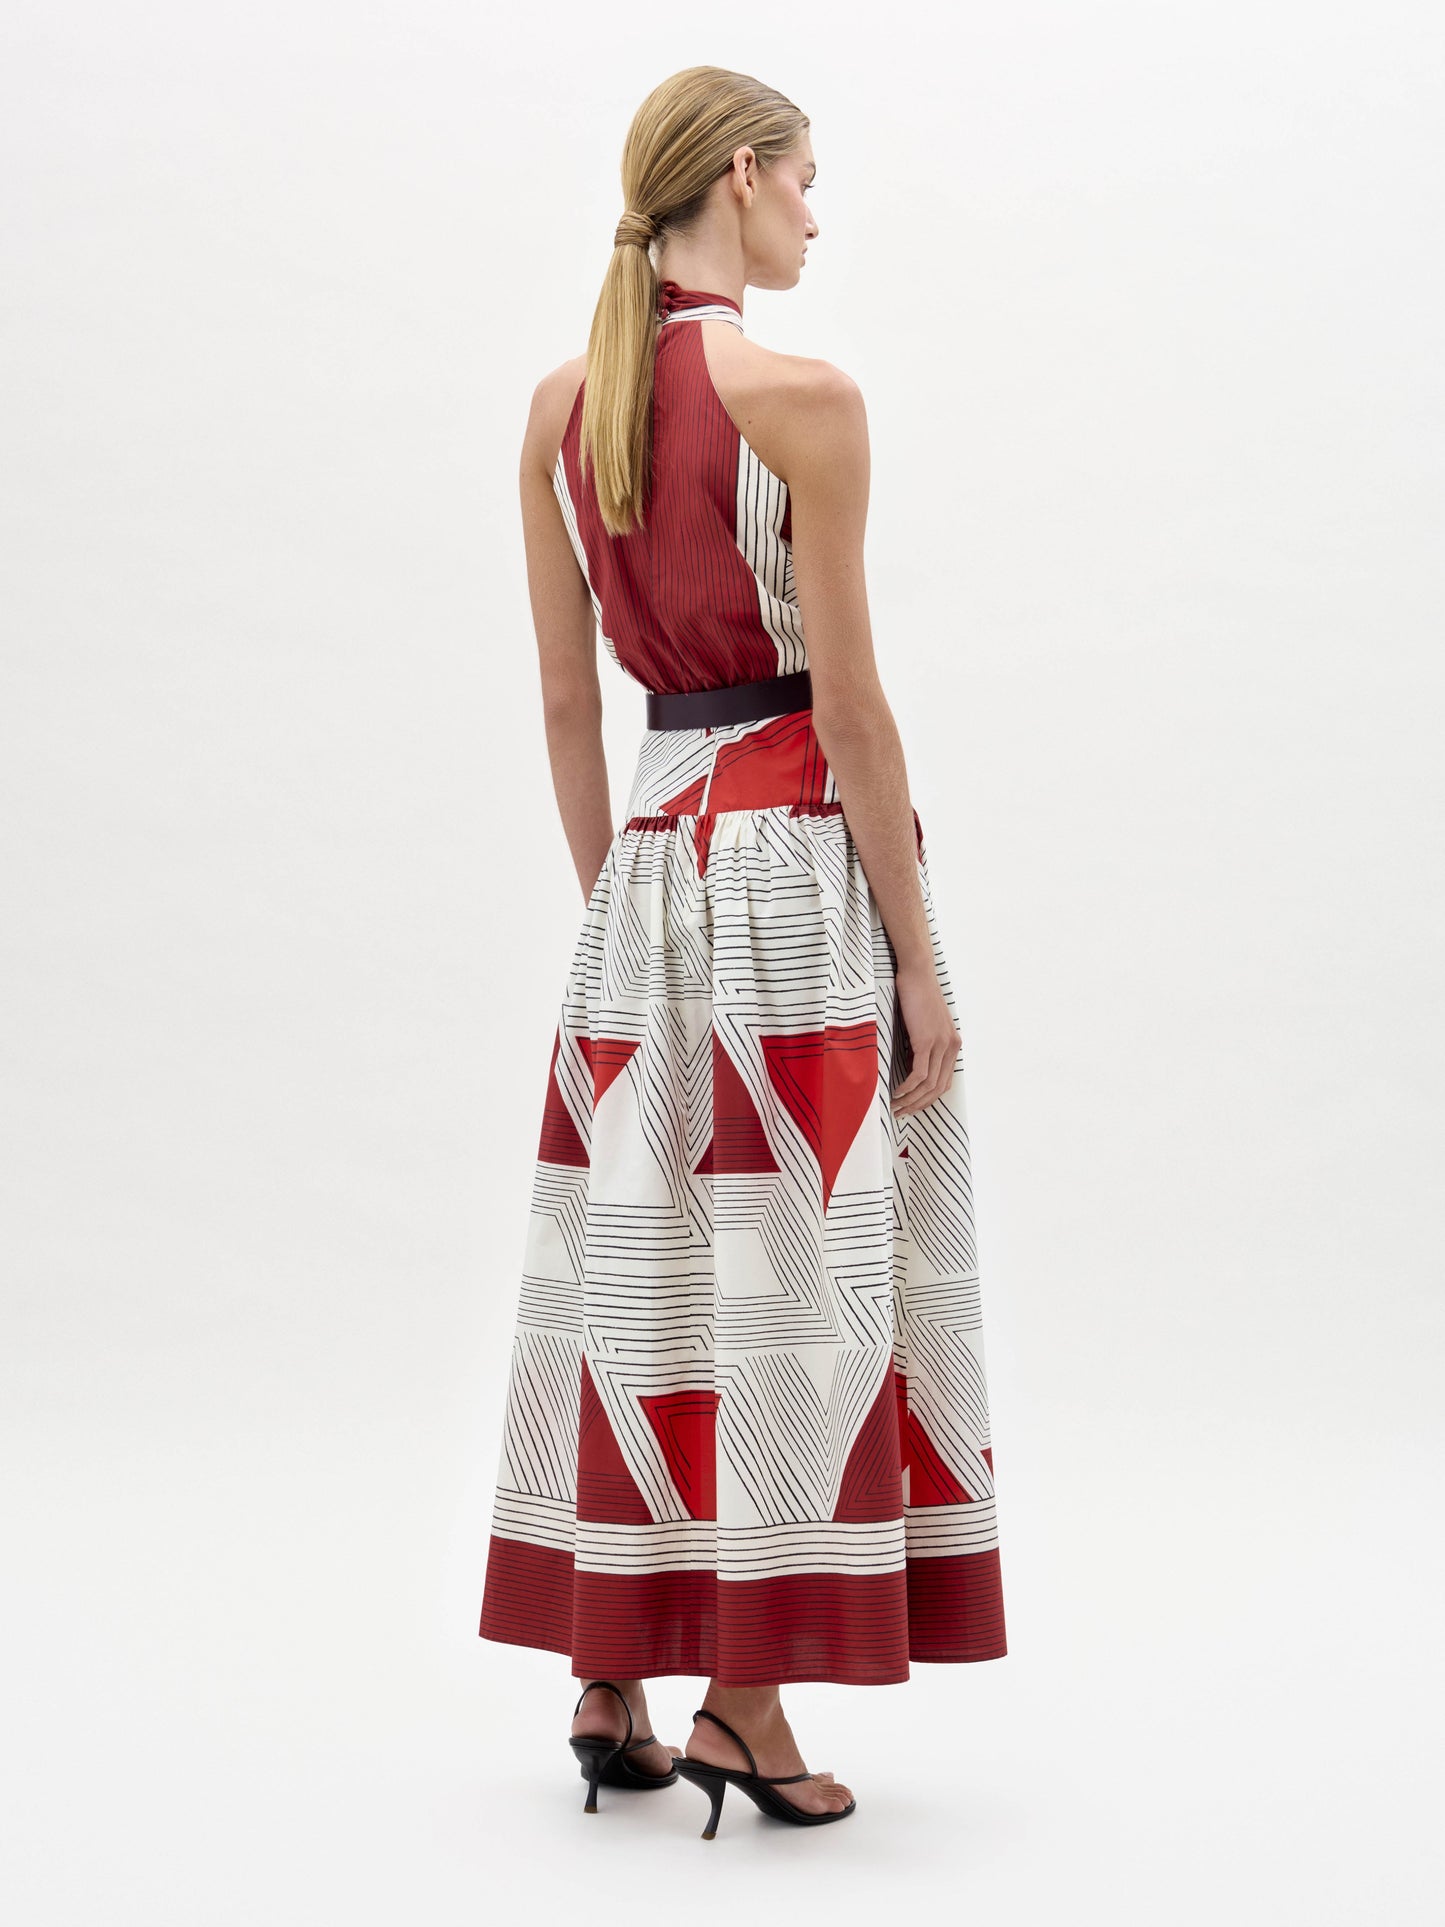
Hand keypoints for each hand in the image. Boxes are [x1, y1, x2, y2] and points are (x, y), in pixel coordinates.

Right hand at [890, 957, 960, 1117]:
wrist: (917, 972)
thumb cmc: (915, 994)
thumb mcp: (923, 1024)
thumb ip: (922, 1044)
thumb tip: (910, 1062)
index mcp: (953, 1044)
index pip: (944, 1082)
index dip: (927, 1099)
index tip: (910, 1106)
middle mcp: (952, 1047)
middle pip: (937, 1088)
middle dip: (918, 1105)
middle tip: (900, 1113)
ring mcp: (941, 1044)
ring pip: (928, 1085)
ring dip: (910, 1100)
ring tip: (894, 1107)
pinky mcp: (927, 1041)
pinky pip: (919, 1074)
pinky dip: (907, 1087)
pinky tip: (896, 1092)